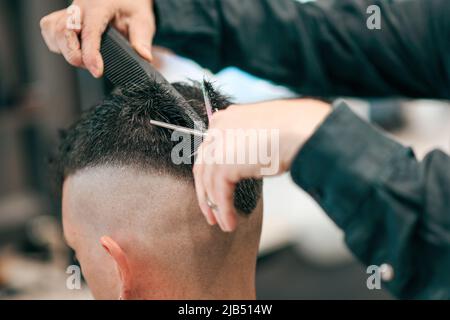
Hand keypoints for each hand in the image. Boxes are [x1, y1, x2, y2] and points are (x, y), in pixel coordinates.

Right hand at [40, 0, 154, 77]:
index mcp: (100, 6)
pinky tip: (71, 50)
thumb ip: (142, 39)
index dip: (90, 54)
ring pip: (53, 30)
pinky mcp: (63, 16)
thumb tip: (144, 57)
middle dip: (74, 54)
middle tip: (92, 67)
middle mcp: (81, 6)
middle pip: (63, 31)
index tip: (97, 71)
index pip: (90, 31)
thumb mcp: (143, 20)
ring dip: (65, 50)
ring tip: (84, 59)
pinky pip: (49, 29)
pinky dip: (56, 43)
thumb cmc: (132, 7)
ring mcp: (70, 10)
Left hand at [193, 99, 331, 231]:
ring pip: (209, 183)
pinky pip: (220, 194)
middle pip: (203, 168)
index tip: (213, 191)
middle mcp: (217, 129)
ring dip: (216, 208)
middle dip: (206, 193)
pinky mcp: (224, 164)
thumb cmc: (294, 129)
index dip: (210, 174)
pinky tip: (230, 223)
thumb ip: (248, 142)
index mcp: (225, 119)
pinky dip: (225, 211)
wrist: (302, 130)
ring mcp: (218, 146)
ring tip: (224, 224)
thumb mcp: (263, 131)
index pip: (209, 151)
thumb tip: (247, 161)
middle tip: (212, 212)